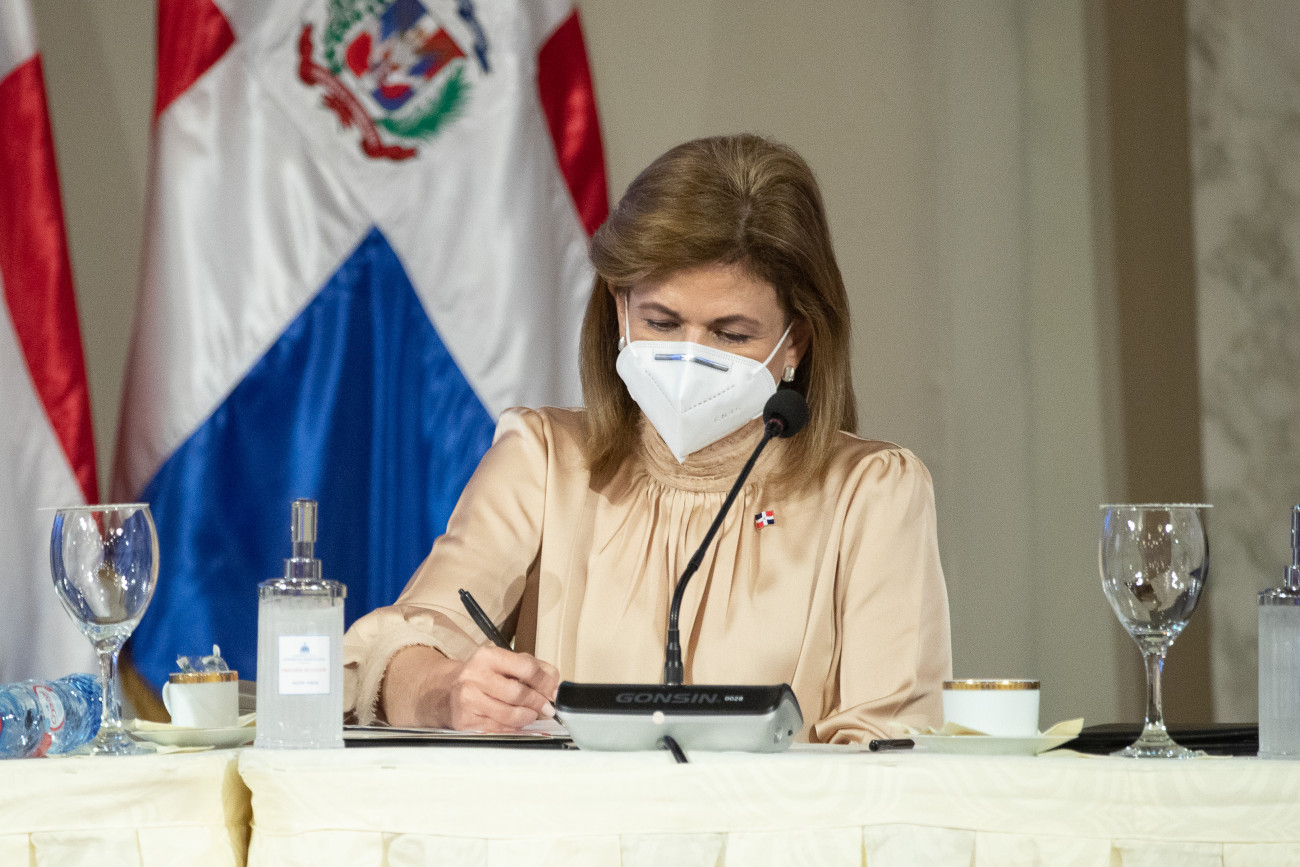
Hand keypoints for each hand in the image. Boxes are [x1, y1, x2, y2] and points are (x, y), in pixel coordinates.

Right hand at [383, 644, 559, 731]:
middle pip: (518, 693)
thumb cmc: (481, 677)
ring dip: (528, 717)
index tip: (553, 690)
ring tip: (532, 715)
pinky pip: (498, 729)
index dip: (545, 681)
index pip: (526, 667)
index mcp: (488, 656)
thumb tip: (555, 685)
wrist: (443, 692)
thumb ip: (533, 669)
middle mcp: (475, 676)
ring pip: (510, 715)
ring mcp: (468, 700)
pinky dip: (513, 728)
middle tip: (547, 708)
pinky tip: (516, 723)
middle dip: (539, 703)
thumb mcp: (503, 663)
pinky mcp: (465, 721)